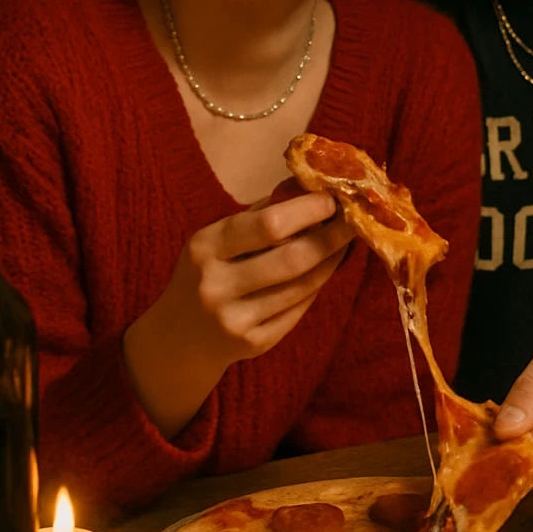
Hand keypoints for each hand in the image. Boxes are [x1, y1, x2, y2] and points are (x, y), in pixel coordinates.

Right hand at [123, 184, 356, 436]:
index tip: (333, 199)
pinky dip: (317, 286)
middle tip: (354, 221)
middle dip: (331, 237)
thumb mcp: (215, 240)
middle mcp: (217, 285)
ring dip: (331, 261)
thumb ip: (259, 215)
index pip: (267, 225)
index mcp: (206, 248)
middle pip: (292, 258)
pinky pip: (299, 309)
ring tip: (345, 242)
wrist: (179, 338)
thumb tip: (310, 187)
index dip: (307, 211)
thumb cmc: (205, 273)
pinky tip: (326, 270)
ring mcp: (236, 319)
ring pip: (302, 286)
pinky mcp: (256, 343)